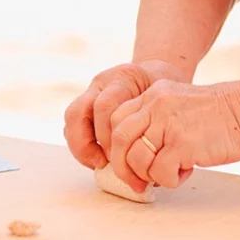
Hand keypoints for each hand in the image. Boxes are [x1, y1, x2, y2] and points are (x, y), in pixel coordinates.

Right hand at [63, 60, 186, 169]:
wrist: (156, 74)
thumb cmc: (165, 91)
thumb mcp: (167, 99)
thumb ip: (157, 121)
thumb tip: (152, 164)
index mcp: (123, 77)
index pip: (105, 106)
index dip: (107, 135)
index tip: (119, 156)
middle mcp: (102, 83)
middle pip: (79, 111)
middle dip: (89, 144)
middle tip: (105, 163)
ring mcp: (91, 92)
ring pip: (72, 118)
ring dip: (81, 146)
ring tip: (99, 164)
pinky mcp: (87, 104)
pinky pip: (74, 125)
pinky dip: (82, 145)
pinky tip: (98, 160)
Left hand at [107, 80, 239, 191]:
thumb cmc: (220, 113)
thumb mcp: (179, 104)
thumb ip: (157, 120)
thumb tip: (139, 155)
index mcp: (153, 95)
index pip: (116, 120)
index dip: (117, 146)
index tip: (126, 162)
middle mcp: (156, 106)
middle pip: (119, 140)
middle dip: (123, 167)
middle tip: (136, 183)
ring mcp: (168, 124)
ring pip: (137, 159)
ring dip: (149, 175)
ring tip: (170, 173)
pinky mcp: (182, 144)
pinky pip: (160, 172)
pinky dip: (169, 179)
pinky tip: (186, 170)